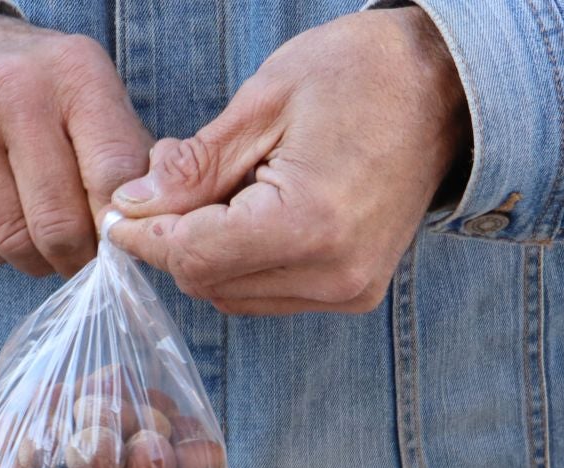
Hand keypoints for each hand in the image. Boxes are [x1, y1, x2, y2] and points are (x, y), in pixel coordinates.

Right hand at [0, 6, 151, 275]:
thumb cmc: (36, 97)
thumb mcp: (91, 102)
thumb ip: (129, 162)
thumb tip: (150, 230)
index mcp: (75, 71)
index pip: (115, 177)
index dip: (120, 227)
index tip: (117, 239)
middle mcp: (14, 88)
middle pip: (61, 224)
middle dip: (76, 257)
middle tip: (79, 254)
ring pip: (14, 241)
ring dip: (34, 259)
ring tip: (39, 238)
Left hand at [106, 8, 466, 314]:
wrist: (446, 87)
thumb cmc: (360, 76)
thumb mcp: (264, 102)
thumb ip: (194, 166)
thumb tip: (132, 205)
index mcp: (310, 223)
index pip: (194, 256)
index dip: (145, 236)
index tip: (118, 212)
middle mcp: (333, 273)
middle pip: (209, 283)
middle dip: (173, 242)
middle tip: (164, 189)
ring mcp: (348, 290)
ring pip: (233, 296)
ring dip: (206, 255)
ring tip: (218, 191)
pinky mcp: (354, 292)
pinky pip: (267, 293)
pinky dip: (240, 263)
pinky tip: (247, 213)